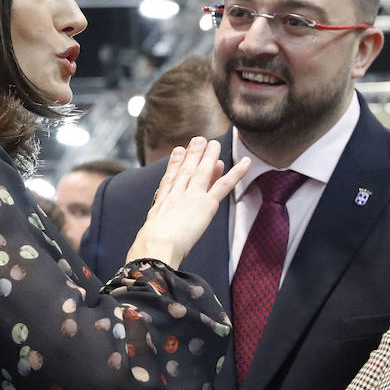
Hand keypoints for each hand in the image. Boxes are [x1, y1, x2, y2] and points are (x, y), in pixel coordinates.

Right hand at [126, 137, 249, 267]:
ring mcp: (191, 197)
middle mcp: (176, 196)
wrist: (156, 246)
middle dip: (192, 155)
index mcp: (161, 206)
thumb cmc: (148, 249)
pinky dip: (236, 173)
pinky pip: (224, 186)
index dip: (174, 165)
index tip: (178, 151)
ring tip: (214, 143)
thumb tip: (144, 245)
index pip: (169, 181)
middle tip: (199, 140)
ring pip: (202, 172)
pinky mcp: (206, 204)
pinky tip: (245, 162)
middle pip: (185, 172)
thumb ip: (149, 235)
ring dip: (209, 156)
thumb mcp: (145, 238)